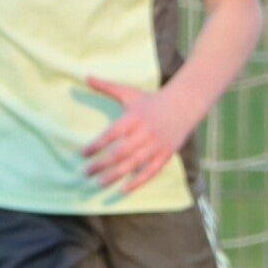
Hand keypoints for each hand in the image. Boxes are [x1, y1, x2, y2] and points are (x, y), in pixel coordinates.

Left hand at [82, 75, 192, 193]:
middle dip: (102, 164)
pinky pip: (150, 172)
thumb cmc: (152, 100)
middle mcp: (145, 133)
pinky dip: (137, 182)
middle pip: (121, 152)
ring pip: (133, 164)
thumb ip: (106, 87)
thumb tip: (86, 76)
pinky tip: (123, 190)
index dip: (97, 145)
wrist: (184, 105)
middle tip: (86, 173)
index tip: (83, 154)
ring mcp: (157, 145)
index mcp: (134, 117)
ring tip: (99, 183)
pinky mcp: (166, 155)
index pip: (112, 134)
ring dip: (115, 175)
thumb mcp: (129, 92)